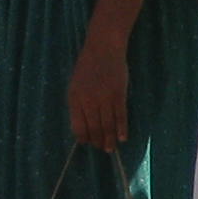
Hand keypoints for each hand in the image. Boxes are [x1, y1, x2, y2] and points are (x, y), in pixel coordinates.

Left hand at [66, 32, 129, 151]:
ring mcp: (104, 98)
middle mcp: (88, 101)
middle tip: (104, 149)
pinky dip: (122, 128)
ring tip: (112, 148)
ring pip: (107, 124)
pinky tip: (123, 137)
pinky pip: (120, 115)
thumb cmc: (88, 66)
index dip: (84, 137)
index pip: (78, 126)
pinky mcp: (119, 94)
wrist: (103, 48)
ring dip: (110, 138)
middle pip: (94, 127)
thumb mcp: (75, 85)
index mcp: (74, 99)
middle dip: (98, 141)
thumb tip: (84, 122)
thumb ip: (78, 103)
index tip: (88, 144)